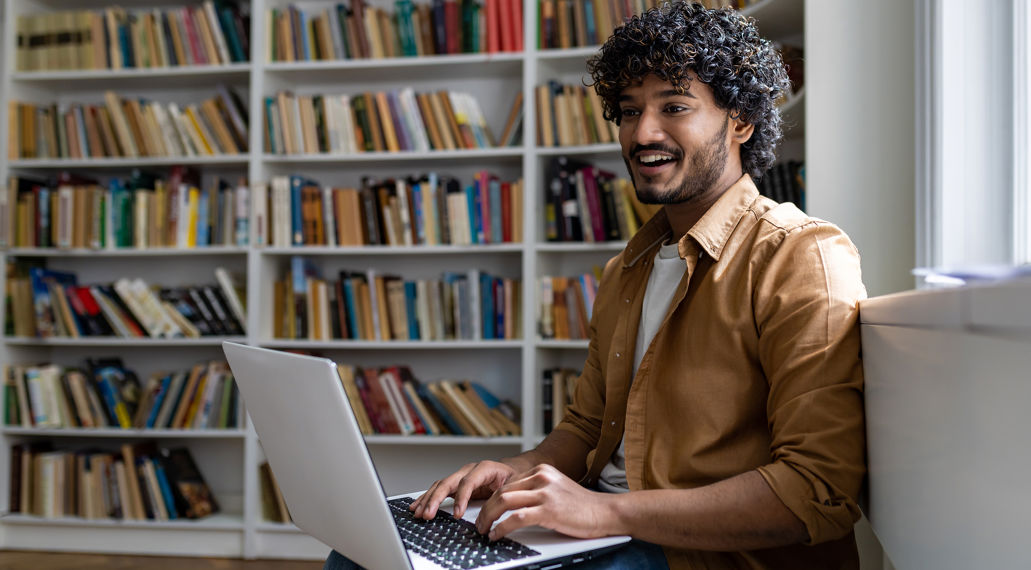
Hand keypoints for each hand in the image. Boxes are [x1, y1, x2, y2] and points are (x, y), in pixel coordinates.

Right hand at [409, 460, 516, 519]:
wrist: (514, 469)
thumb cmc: (513, 477)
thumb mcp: (513, 486)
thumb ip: (501, 499)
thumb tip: (488, 518)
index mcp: (484, 468)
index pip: (468, 482)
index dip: (461, 498)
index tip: (457, 515)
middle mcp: (469, 470)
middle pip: (448, 482)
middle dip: (435, 499)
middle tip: (427, 515)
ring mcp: (461, 476)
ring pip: (440, 486)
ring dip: (427, 499)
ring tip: (418, 512)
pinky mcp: (456, 484)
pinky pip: (439, 490)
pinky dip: (428, 498)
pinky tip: (418, 506)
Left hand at [474, 464, 617, 540]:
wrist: (606, 512)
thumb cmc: (583, 506)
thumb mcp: (557, 489)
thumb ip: (537, 490)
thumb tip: (513, 504)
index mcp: (542, 470)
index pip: (507, 483)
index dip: (492, 499)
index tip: (486, 512)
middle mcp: (541, 477)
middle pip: (501, 491)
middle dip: (486, 509)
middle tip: (479, 524)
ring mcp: (545, 492)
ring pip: (503, 501)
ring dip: (488, 517)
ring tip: (484, 530)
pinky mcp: (548, 509)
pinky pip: (515, 518)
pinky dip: (501, 527)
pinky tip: (497, 534)